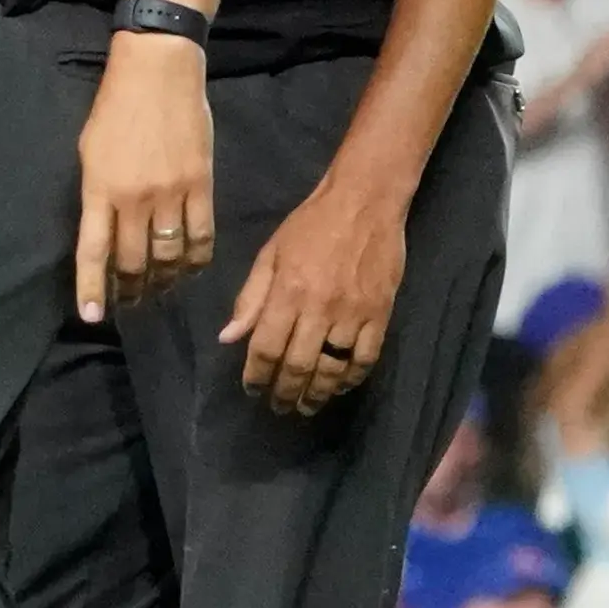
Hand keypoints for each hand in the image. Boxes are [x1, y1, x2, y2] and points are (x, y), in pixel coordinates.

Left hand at [75, 34, 212, 320]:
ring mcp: (170, 193)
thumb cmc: (116, 107)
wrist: (159, 70)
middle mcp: (133, 198)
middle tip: (131, 302)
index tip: (92, 317)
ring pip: (169, 256)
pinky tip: (191, 268)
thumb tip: (102, 233)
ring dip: (163, 280)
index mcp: (99, 189)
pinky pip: (202, 236)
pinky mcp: (201, 185)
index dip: (92, 289)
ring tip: (159, 290)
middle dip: (131, 289)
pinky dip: (196, 260)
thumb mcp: (89, 151)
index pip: (93, 251)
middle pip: (134, 262)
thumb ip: (95, 194)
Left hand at [222, 174, 408, 415]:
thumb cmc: (310, 225)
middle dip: (285, 393)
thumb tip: (228, 337)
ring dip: (317, 394)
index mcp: (287, 291)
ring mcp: (353, 314)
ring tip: (306, 406)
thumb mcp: (270, 253)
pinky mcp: (380, 315)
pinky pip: (366, 358)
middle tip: (278, 407)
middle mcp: (319, 308)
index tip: (251, 388)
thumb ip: (250, 298)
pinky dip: (351, 379)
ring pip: (333, 369)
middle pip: (298, 366)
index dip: (256, 374)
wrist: (364, 201)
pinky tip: (339, 386)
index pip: (266, 347)